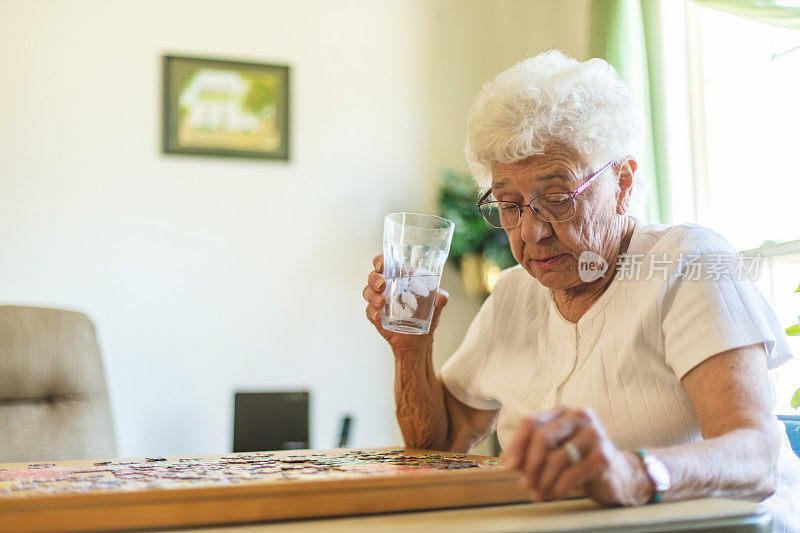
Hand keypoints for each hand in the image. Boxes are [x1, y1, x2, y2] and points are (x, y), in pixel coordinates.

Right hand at [362, 254, 448, 354]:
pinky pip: (368, 311)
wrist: (418, 340)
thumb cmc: (427, 316)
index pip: (386, 264)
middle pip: (373, 276)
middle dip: (374, 279)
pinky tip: (378, 316)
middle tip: (382, 285)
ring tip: (382, 303)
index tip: (382, 266)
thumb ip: (440, 299)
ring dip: (372, 296)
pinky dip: (372, 312)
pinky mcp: (375, 315)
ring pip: (368, 292)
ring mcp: (379, 300)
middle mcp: (387, 286)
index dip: (380, 261)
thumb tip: (442, 296)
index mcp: (400, 278)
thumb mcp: (435, 306)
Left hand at [502, 406, 652, 505]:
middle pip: (542, 437)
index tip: (508, 465)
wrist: (618, 475)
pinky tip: (556, 494)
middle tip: (523, 484)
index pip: (531, 422)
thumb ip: (531, 451)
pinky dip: (559, 487)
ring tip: (538, 494)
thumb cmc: (579, 461)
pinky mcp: (603, 455)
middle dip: (529, 464)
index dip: (517, 445)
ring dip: (543, 481)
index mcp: (562, 412)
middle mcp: (579, 416)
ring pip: (556, 458)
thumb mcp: (554, 451)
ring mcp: (594, 434)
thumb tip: (507, 460)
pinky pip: (572, 473)